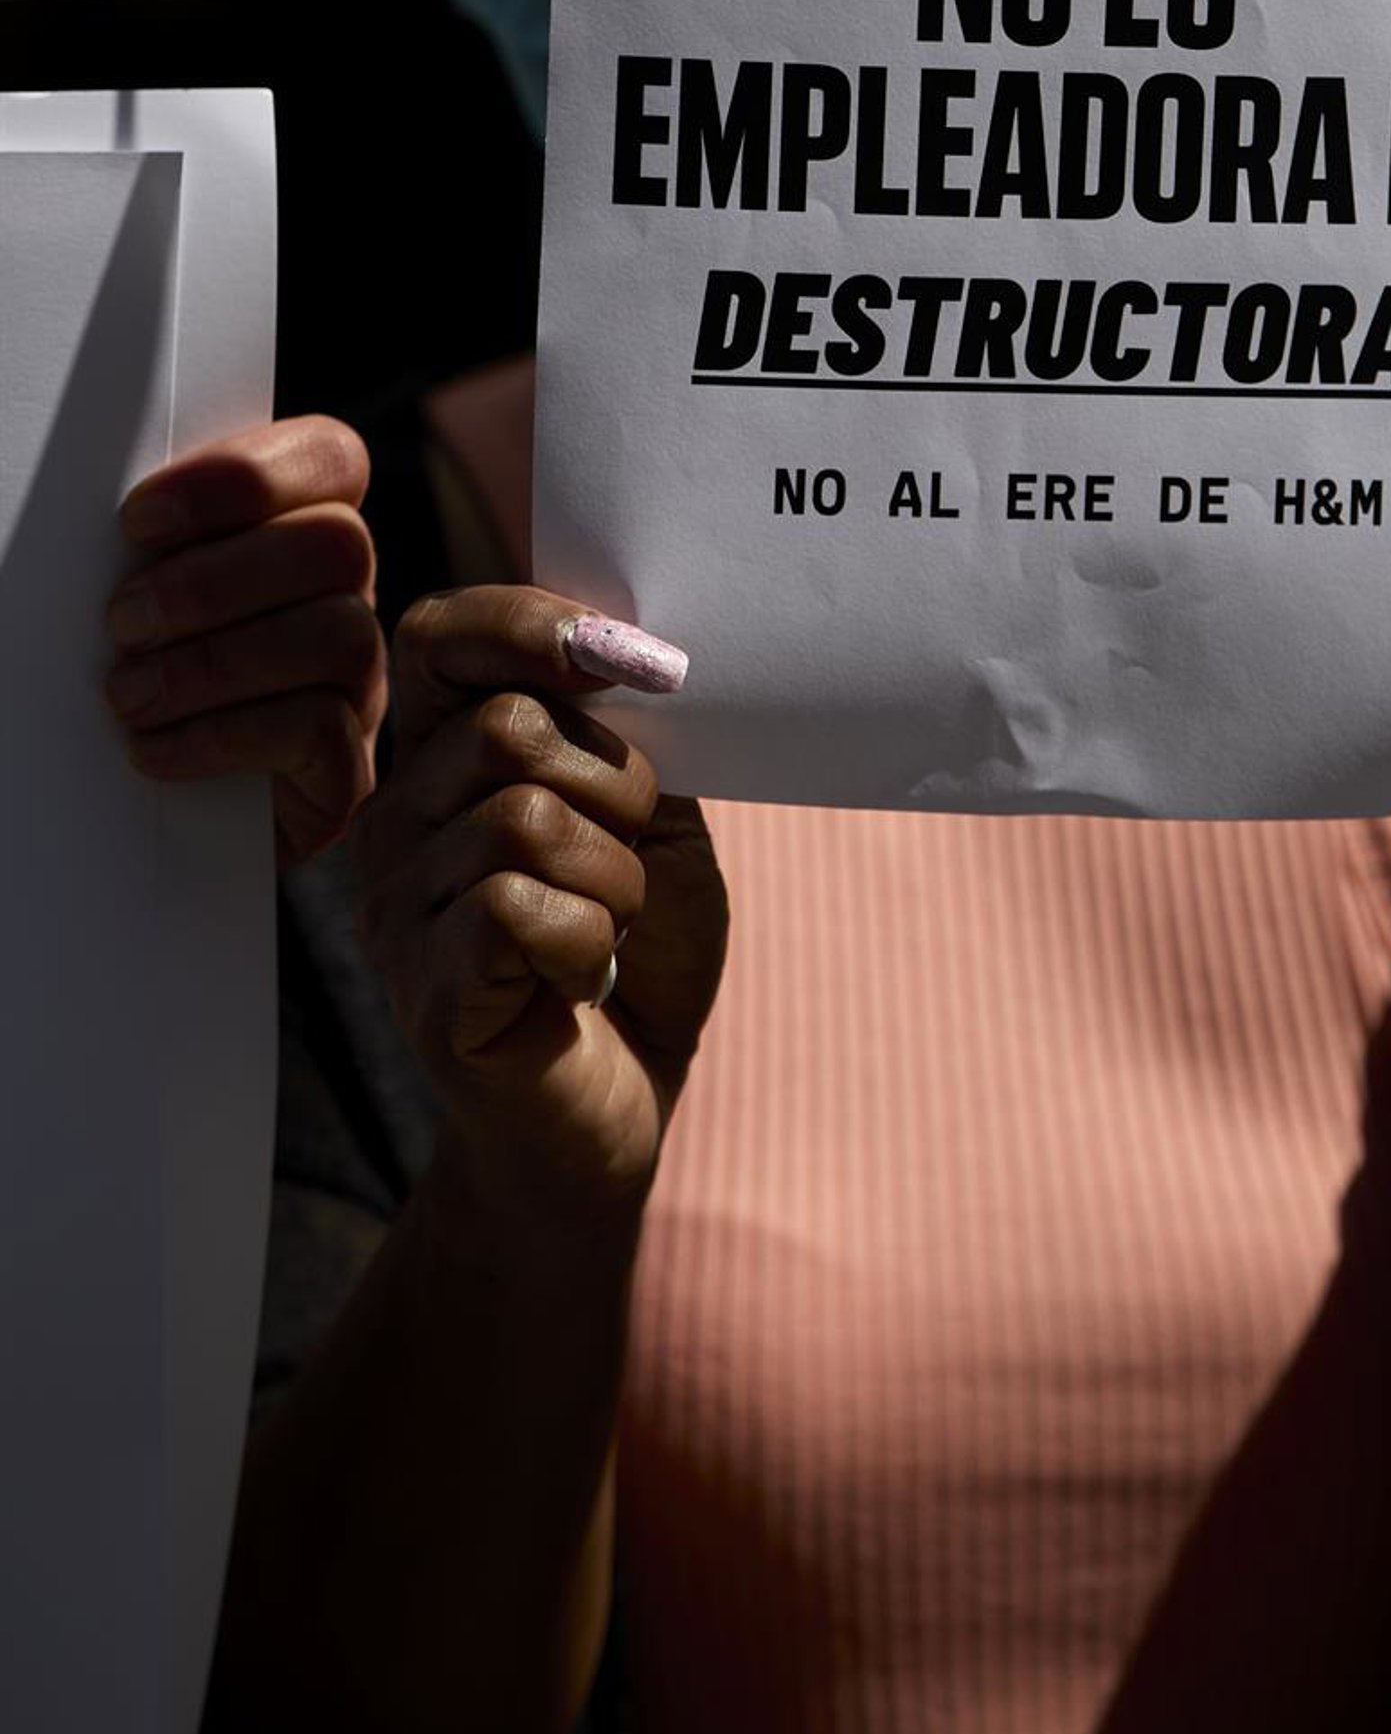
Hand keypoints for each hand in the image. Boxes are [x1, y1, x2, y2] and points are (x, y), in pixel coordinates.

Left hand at [105, 415, 384, 865]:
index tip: (139, 520)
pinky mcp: (347, 770)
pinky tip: (155, 748)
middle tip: (124, 621)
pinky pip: (319, 729)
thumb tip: (119, 526)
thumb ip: (155, 547)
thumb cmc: (139, 680)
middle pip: (339, 544)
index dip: (244, 476)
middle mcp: (348, 599)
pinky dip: (222, 735)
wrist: (159, 820)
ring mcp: (358, 685)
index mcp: (303, 531)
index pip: (330, 457)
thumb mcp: (147, 596)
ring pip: (338, 634)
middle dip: (216, 580)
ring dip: (214, 662)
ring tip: (129, 694)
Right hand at [351, 586, 728, 1223]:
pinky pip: (516, 909)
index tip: (631, 665)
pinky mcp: (426, 990)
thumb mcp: (653, 817)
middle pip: (508, 728)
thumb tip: (618, 648)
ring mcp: (396, 909)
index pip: (439, 636)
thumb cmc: (639, 950)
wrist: (625, 1107)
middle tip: (629, 865)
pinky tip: (583, 984)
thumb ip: (627, 731)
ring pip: (525, 819)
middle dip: (618, 790)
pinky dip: (591, 943)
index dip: (530, 626)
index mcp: (442, 759)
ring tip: (608, 934)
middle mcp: (395, 821)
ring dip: (617, 882)